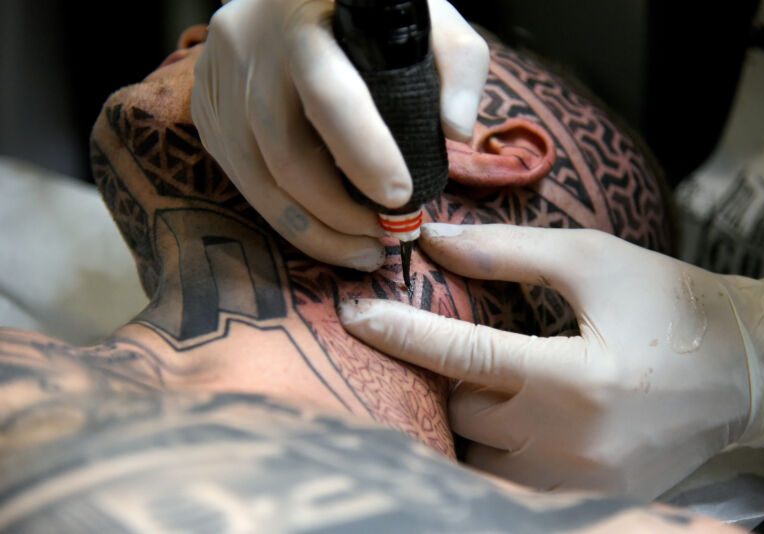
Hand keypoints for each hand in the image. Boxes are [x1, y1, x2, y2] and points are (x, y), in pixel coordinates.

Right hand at [191, 0, 488, 270]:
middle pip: (285, 154)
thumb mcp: (423, 12)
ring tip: (357, 250)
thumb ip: (457, 62)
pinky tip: (320, 225)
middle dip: (338, 214)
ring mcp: (218, 79)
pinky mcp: (206, 108)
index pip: (329, 96)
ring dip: (310, 230)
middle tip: (383, 241)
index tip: (401, 200)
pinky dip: (283, 212)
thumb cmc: (368, 8)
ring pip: (255, 179)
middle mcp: (247, 45)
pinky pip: (241, 176)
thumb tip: (456, 132)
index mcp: (301, 15)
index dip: (364, 155)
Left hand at [338, 223, 763, 498]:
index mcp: (574, 381)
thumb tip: (435, 242)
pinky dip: (492, 449)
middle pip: (460, 412)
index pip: (461, 356)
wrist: (750, 370)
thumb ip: (508, 253)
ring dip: (461, 417)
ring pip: (476, 457)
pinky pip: (508, 483)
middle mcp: (570, 446)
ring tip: (471, 378)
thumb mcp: (594, 261)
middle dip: (439, 374)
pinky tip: (501, 415)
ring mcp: (579, 485)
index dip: (400, 331)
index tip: (354, 313)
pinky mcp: (591, 502)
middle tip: (433, 339)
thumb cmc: (674, 305)